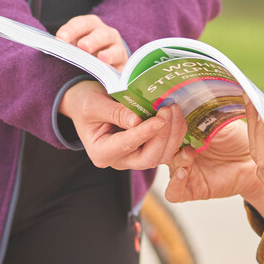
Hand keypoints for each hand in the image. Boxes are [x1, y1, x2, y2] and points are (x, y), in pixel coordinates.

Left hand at [54, 14, 128, 67]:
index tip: (61, 38)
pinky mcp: (123, 65)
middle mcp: (106, 34)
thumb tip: (51, 50)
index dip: (71, 30)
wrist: (101, 66)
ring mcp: (117, 49)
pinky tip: (112, 71)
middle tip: (82, 46)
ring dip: (108, 53)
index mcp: (90, 26)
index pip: (81, 24)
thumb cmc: (81, 53)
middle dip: (92, 40)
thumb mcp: (71, 47)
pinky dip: (119, 69)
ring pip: (115, 49)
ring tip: (101, 58)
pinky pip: (123, 66)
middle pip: (100, 34)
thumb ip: (63, 47)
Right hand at [60, 81, 186, 170]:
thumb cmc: (86, 103)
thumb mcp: (93, 104)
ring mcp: (135, 157)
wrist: (87, 104)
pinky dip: (175, 133)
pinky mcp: (148, 149)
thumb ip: (115, 113)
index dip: (145, 133)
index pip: (127, 146)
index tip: (159, 119)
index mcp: (101, 153)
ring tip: (174, 108)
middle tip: (169, 109)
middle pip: (148, 158)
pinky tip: (177, 115)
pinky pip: (167, 148)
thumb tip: (137, 120)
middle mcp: (120, 161)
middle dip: (163, 135)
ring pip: (162, 155)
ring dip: (173, 134)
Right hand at [166, 118, 257, 203]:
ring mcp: (185, 172)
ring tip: (187, 153)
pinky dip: (175, 183)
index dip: (164, 120)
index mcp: (182, 135)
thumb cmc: (238, 139)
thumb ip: (202, 112)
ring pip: (167, 168)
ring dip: (175, 159)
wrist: (254, 162)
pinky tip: (183, 172)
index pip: (164, 128)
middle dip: (165, 137)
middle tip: (171, 125)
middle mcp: (180, 153)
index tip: (168, 109)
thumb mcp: (219, 120)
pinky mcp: (192, 190)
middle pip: (161, 148)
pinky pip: (174, 192)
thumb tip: (187, 94)